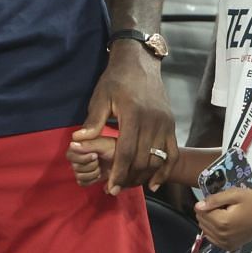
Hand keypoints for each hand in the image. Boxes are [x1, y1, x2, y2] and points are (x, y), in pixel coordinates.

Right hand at [67, 135, 117, 185]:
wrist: (122, 160)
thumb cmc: (112, 149)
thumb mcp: (102, 144)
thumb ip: (87, 145)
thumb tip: (72, 145)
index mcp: (78, 146)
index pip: (70, 155)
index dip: (83, 158)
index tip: (95, 155)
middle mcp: (77, 157)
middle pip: (75, 167)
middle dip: (90, 166)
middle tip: (99, 161)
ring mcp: (80, 168)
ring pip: (79, 176)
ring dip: (92, 173)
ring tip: (100, 168)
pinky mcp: (85, 178)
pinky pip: (82, 183)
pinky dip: (92, 180)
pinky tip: (98, 175)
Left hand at [76, 44, 176, 192]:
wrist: (140, 62)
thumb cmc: (116, 80)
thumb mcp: (100, 96)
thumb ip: (93, 120)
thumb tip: (79, 140)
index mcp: (133, 115)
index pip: (127, 151)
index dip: (119, 172)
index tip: (111, 187)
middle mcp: (153, 121)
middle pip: (143, 159)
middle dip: (129, 178)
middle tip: (116, 190)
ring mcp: (165, 124)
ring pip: (158, 159)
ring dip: (145, 176)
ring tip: (129, 186)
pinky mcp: (171, 125)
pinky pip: (172, 153)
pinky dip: (165, 170)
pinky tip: (154, 183)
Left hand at [194, 186, 251, 251]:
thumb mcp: (234, 194)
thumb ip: (214, 200)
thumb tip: (198, 206)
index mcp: (222, 222)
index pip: (200, 212)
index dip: (207, 203)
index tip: (221, 201)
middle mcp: (221, 236)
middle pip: (201, 221)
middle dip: (208, 212)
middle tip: (224, 207)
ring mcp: (225, 244)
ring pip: (205, 230)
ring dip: (210, 221)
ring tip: (225, 215)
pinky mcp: (229, 247)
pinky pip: (212, 238)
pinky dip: (214, 230)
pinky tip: (224, 224)